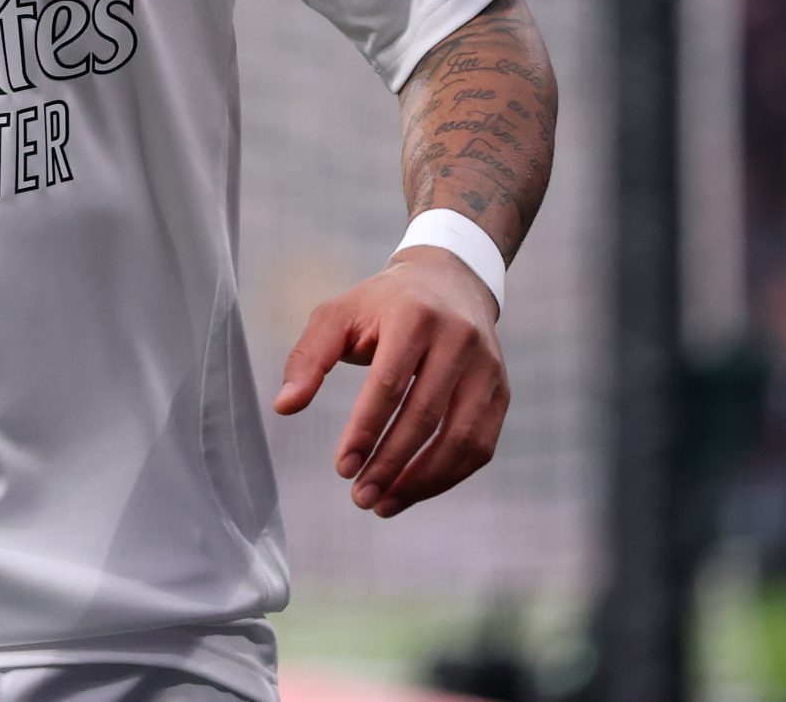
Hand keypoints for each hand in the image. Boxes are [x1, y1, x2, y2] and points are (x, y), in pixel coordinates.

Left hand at [272, 247, 508, 516]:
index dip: (366, 430)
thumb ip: (308, 358)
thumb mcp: (338, 315)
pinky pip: (481, 445)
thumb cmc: (382, 304)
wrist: (448, 282)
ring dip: (422, 480)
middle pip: (426, 416)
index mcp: (414, 317)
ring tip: (384, 503)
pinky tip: (414, 490)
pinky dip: (448, 476)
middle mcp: (459, 341)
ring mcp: (487, 368)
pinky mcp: (501, 391)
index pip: (390, 384)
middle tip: (360, 496)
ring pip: (461, 438)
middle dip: (391, 464)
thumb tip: (284, 407)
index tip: (342, 468)